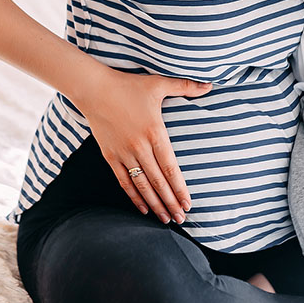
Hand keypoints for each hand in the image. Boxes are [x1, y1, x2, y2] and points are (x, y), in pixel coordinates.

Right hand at [73, 68, 211, 223]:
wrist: (93, 89)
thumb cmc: (128, 86)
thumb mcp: (158, 83)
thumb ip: (185, 86)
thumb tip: (209, 84)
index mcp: (155, 132)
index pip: (171, 168)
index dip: (180, 189)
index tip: (189, 204)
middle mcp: (140, 147)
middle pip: (159, 182)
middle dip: (171, 203)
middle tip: (182, 219)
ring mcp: (123, 153)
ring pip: (142, 185)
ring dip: (155, 204)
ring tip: (166, 219)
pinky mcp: (110, 156)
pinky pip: (124, 181)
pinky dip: (134, 196)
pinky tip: (143, 208)